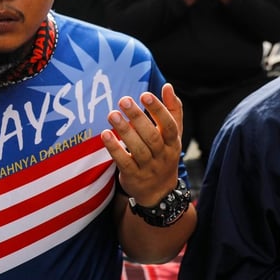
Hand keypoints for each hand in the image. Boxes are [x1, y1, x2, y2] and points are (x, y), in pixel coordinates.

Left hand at [100, 84, 183, 206]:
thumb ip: (172, 111)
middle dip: (137, 117)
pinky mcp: (133, 177)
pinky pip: (123, 162)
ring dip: (124, 131)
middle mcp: (163, 156)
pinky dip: (114, 148)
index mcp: (174, 143)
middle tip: (123, 100)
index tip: (145, 94)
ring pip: (138, 149)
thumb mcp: (173, 136)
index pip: (170, 125)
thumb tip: (167, 86)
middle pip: (152, 136)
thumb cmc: (164, 155)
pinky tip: (105, 135)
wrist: (159, 193)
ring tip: (112, 114)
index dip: (159, 110)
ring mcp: (148, 168)